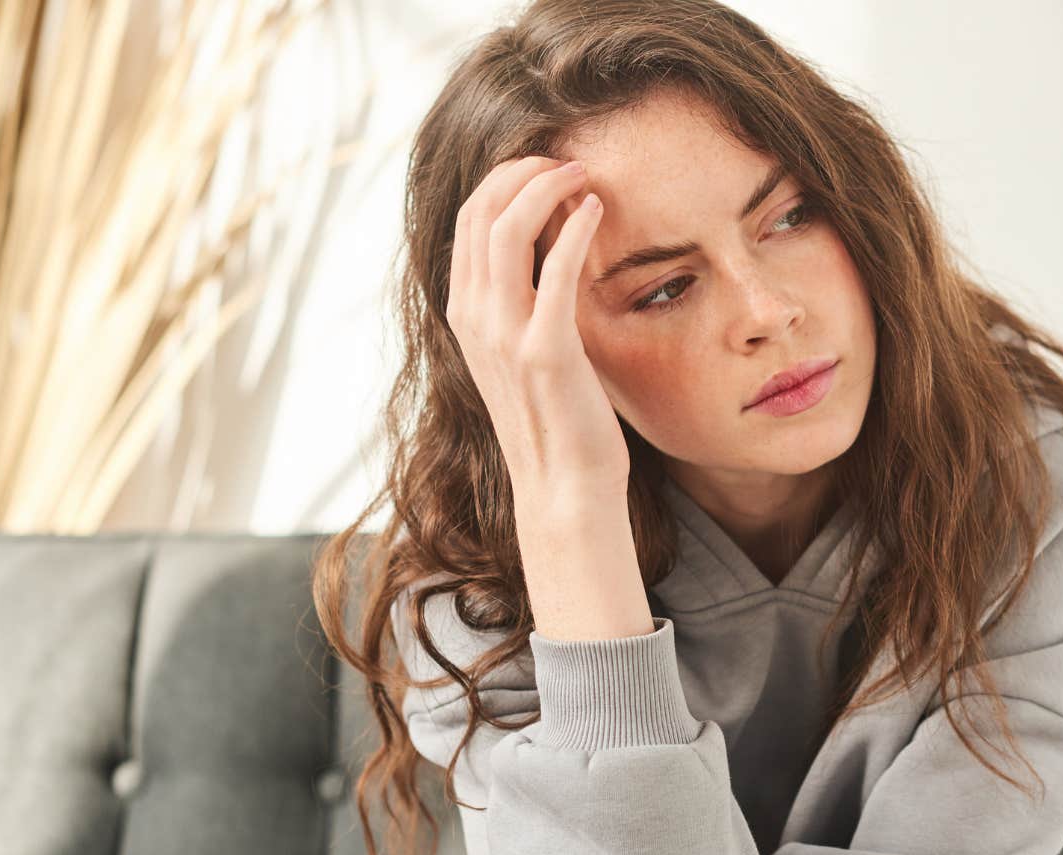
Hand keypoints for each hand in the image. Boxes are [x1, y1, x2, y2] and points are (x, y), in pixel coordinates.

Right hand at [446, 155, 628, 505]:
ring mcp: (504, 335)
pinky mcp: (545, 351)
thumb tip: (550, 241)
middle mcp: (474, 319)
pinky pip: (554, 271)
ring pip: (506, 229)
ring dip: (546, 187)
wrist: (565, 486)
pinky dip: (574, 229)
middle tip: (566, 161)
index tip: (543, 166)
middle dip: (522, 171)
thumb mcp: (525, 349)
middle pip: (481, 212)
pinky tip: (596, 209)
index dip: (503, 179)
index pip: (468, 220)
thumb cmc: (557, 417)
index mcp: (465, 314)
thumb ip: (525, 298)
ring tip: (582, 174)